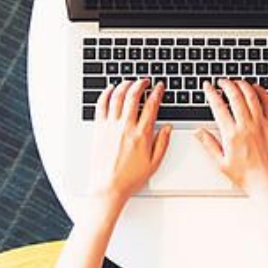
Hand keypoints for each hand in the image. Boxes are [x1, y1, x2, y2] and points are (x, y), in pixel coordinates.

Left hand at [89, 79, 171, 206]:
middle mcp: (126, 127)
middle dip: (140, 84)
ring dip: (124, 86)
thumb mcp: (154, 162)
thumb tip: (168, 127)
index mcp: (142, 135)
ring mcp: (110, 127)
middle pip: (133, 96)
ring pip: (117, 97)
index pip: (151, 106)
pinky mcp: (99, 129)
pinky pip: (101, 106)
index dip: (157, 93)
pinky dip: (105, 94)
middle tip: (145, 81)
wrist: (108, 187)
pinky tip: (110, 90)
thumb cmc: (130, 178)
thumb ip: (163, 142)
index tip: (159, 87)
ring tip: (129, 82)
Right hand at [196, 79, 267, 196]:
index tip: (208, 86)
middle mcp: (247, 126)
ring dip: (243, 85)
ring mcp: (262, 124)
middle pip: (235, 96)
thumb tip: (198, 131)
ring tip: (236, 82)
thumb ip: (209, 144)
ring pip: (252, 96)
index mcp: (232, 134)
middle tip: (222, 81)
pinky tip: (256, 89)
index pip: (218, 106)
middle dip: (227, 84)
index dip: (211, 93)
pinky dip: (262, 92)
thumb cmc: (246, 176)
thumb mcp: (221, 163)